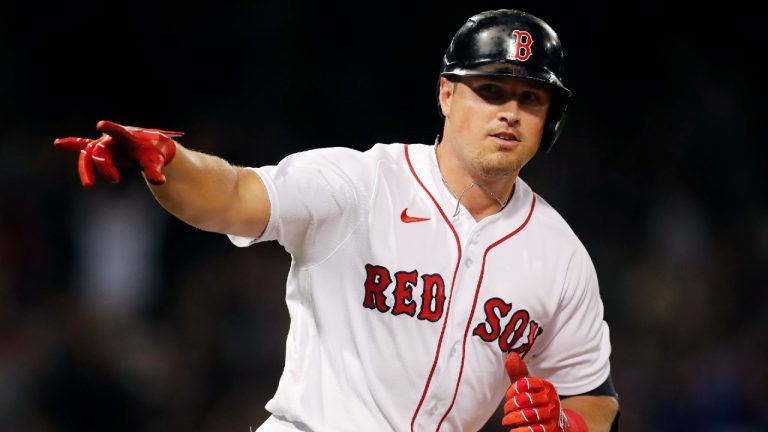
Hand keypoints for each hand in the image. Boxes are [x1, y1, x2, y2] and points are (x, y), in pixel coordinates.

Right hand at [54, 120, 183, 186]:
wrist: (152, 147)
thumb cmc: (154, 153)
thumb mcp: (157, 162)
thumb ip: (155, 171)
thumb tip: (159, 181)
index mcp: (127, 138)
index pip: (118, 133)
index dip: (111, 129)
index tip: (101, 125)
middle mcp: (112, 139)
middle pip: (99, 151)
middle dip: (102, 166)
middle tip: (115, 180)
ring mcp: (105, 143)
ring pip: (89, 153)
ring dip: (85, 168)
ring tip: (88, 185)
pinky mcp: (101, 149)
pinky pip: (84, 146)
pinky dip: (72, 144)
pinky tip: (58, 143)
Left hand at [503, 353, 587, 431]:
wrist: (555, 423)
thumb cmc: (537, 402)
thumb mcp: (529, 387)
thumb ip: (518, 373)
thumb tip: (511, 355)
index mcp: (545, 386)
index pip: (523, 383)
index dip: (512, 390)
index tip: (509, 395)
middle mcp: (551, 399)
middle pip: (523, 400)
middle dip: (509, 406)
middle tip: (506, 410)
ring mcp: (551, 415)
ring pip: (526, 415)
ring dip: (512, 419)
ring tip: (507, 420)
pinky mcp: (550, 429)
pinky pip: (531, 430)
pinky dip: (519, 430)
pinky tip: (514, 429)